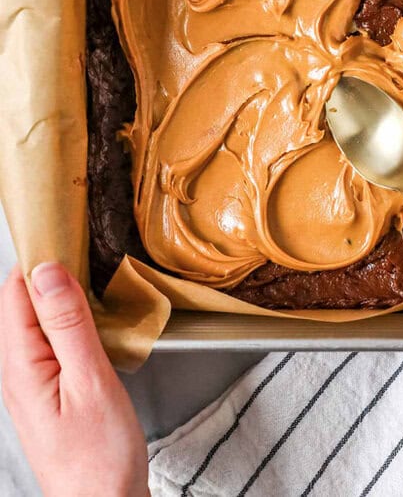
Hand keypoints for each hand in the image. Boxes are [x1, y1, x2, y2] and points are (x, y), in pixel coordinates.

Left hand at [0, 264, 148, 496]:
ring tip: (98, 280)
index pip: (15, 294)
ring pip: (37, 323)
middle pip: (21, 305)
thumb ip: (68, 325)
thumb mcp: (91, 381)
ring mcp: (30, 384)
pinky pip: (50, 343)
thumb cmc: (100, 454)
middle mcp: (16, 373)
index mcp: (19, 367)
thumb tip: (48, 272)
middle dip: (50, 273)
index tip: (72, 235)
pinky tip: (96, 322)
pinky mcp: (48, 392)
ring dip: (63, 298)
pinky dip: (71, 323)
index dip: (40, 259)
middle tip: (91, 251)